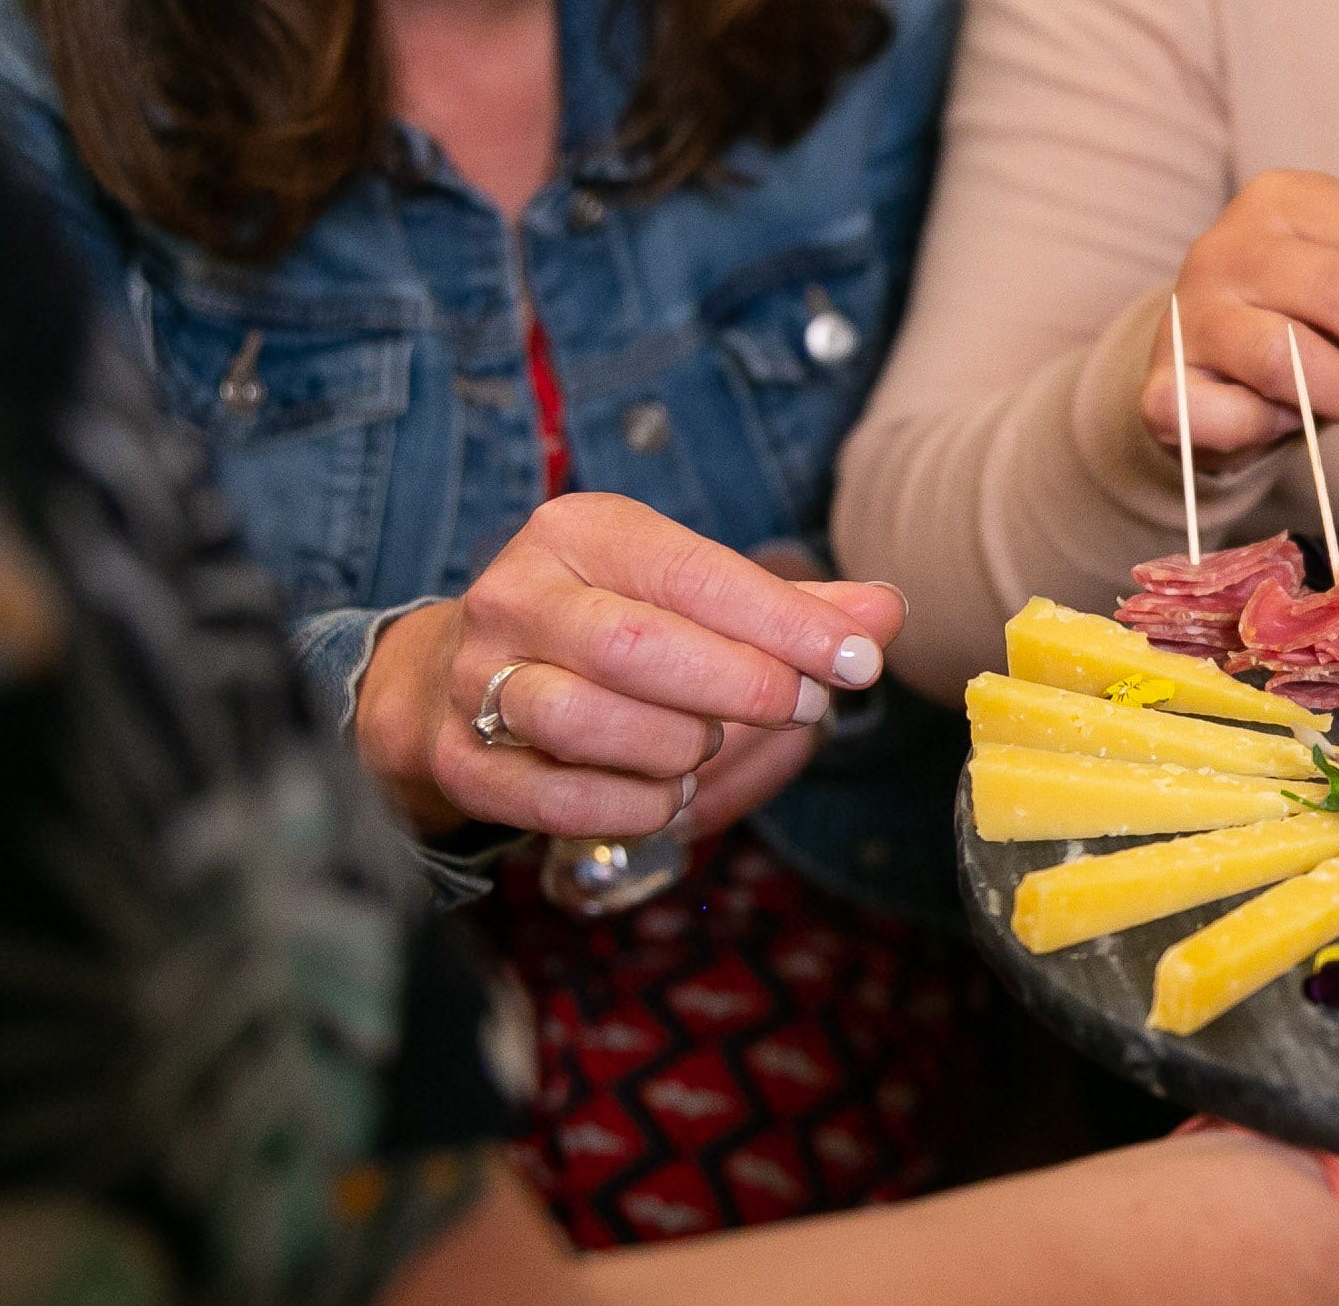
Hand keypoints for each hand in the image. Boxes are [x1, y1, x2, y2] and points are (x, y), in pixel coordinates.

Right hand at [352, 493, 901, 839]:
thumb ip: (791, 608)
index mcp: (579, 533)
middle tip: (800, 707)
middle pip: (638, 647)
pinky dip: (633, 805)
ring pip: (588, 721)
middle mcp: (517, 595)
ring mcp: (478, 680)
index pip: (696, 574)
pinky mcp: (460, 760)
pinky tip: (666, 793)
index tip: (857, 662)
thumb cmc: (603, 626)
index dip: (786, 624)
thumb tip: (885, 614)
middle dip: (740, 687)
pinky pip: (558, 798)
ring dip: (677, 749)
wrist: (453, 678)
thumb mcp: (690, 595)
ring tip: (707, 746)